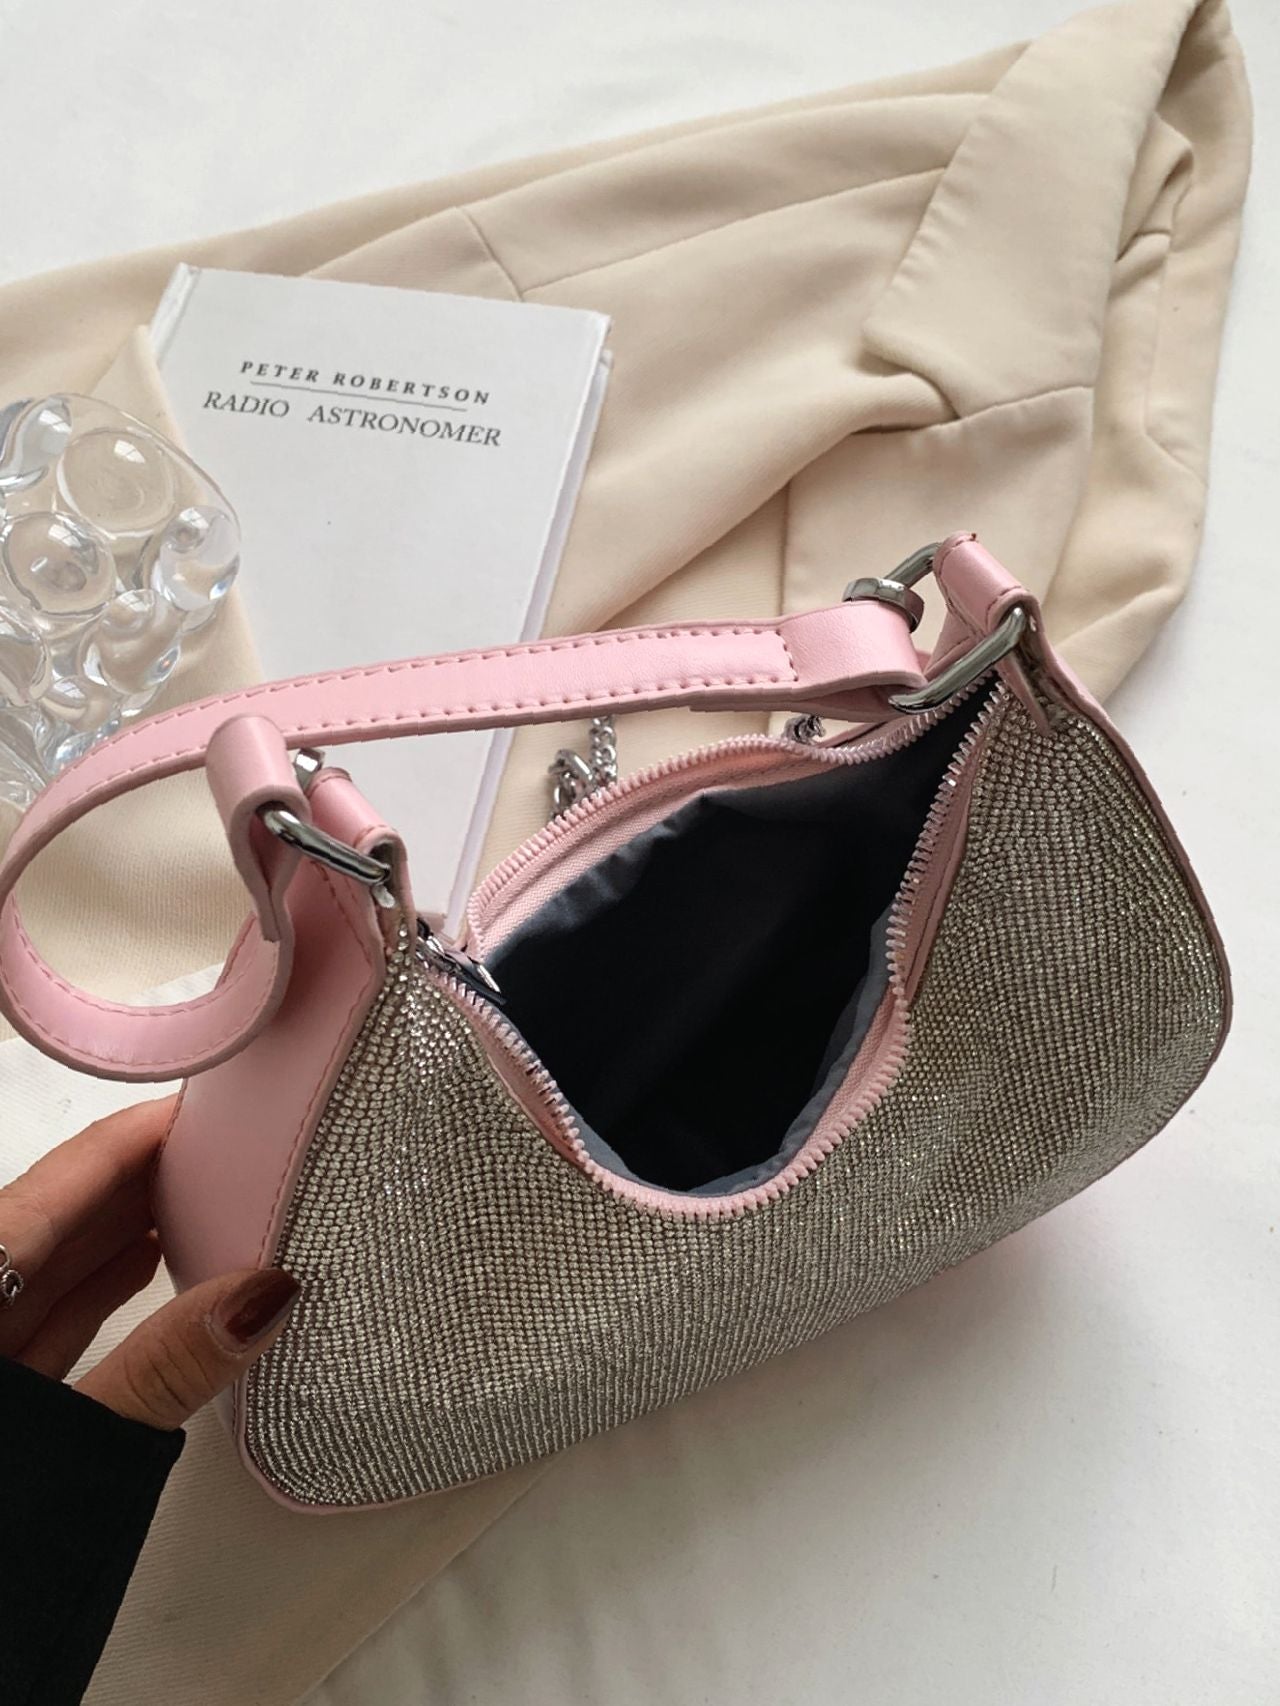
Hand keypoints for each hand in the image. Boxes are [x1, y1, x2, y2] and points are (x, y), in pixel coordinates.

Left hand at [0, 1099, 298, 1428]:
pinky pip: (41, 1313)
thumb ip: (159, 1372)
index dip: (136, 1135)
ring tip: (207, 1204)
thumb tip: (260, 1300)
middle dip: (144, 1179)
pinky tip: (152, 1268)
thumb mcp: (64, 1440)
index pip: (63, 1178)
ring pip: (51, 1263)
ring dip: (127, 1233)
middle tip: (226, 1154)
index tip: (205, 1109)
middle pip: (59, 1213)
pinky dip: (99, 1288)